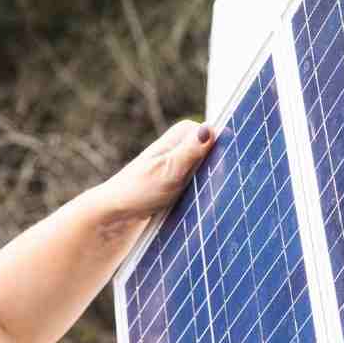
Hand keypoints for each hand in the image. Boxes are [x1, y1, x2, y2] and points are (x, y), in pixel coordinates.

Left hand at [98, 120, 216, 222]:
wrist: (118, 213)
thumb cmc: (138, 191)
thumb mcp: (168, 171)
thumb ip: (190, 151)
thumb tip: (210, 129)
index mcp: (184, 132)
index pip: (222, 136)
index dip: (226, 156)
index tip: (219, 176)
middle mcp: (187, 141)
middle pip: (221, 153)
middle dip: (221, 170)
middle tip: (204, 190)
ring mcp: (187, 159)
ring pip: (215, 168)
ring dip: (215, 183)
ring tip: (200, 199)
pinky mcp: (186, 176)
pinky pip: (207, 180)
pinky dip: (208, 190)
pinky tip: (201, 204)